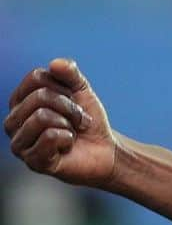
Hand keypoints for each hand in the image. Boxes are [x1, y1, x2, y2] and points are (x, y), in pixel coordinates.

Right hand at [5, 59, 116, 185]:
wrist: (105, 150)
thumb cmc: (87, 120)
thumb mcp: (81, 91)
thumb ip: (69, 74)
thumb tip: (55, 63)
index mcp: (20, 101)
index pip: (36, 77)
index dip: (64, 87)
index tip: (74, 100)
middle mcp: (12, 121)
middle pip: (40, 97)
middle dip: (69, 107)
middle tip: (78, 120)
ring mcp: (18, 143)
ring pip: (42, 117)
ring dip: (68, 124)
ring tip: (71, 133)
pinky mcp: (32, 161)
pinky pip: (50, 137)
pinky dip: (68, 139)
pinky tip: (67, 146)